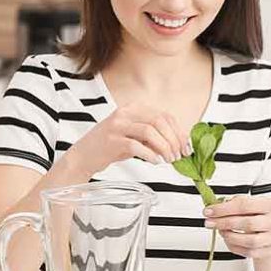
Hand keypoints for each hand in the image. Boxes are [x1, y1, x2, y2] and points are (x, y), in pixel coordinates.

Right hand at [68, 103, 190, 175]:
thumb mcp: (135, 137)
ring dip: (164, 147)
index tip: (186, 147)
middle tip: (179, 156)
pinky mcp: (111, 140)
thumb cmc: (111, 146)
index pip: (164, 116)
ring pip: (150, 131)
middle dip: (174, 140)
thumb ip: (154, 137)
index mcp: (134, 108)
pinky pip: (136, 146)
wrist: (83, 156)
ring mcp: (117, 125)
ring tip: (168, 160)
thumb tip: (179, 145)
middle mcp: (125, 113)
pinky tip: (155, 162)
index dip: (179, 132)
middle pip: (159, 121)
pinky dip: (149, 155)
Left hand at [203, 196, 270, 259]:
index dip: (224, 208)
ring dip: (229, 236)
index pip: (244, 205)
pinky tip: (228, 240)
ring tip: (220, 231)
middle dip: (223, 222)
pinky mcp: (268, 251)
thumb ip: (236, 204)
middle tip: (209, 222)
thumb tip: (215, 206)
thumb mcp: (253, 205)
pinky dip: (234, 247)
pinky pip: (249, 252)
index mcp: (269, 205)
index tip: (209, 211)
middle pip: (246, 223)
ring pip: (249, 241)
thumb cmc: (261, 217)